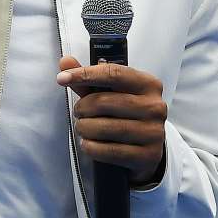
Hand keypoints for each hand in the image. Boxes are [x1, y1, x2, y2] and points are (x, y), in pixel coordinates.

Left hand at [57, 56, 165, 185]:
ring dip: (85, 128)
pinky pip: (110, 151)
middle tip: (78, 112)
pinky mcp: (148, 155)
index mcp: (148, 84)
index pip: (113, 74)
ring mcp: (154, 132)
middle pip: (104, 102)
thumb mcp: (110, 93)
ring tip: (82, 128)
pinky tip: (88, 144)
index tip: (62, 78)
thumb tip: (65, 62)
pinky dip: (91, 147)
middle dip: (83, 107)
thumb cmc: (124, 113)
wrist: (146, 147)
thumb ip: (88, 78)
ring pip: (106, 128)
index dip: (85, 74)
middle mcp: (155, 106)